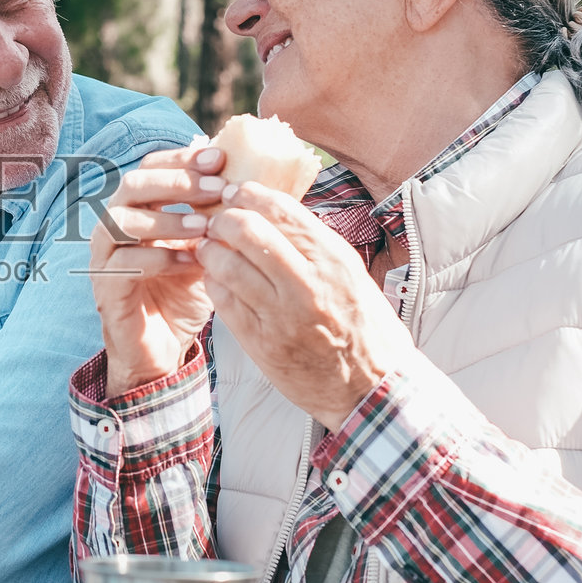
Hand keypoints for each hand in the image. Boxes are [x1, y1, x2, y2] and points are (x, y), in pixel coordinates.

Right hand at [90, 145, 225, 395]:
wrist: (161, 349)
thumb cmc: (181, 294)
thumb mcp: (205, 249)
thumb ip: (215, 217)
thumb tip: (250, 180)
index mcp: (137, 211)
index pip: (149, 168)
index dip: (182, 158)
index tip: (219, 157)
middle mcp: (114, 227)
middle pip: (132, 185)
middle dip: (176, 182)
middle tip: (216, 188)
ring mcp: (105, 257)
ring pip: (121, 220)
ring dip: (166, 219)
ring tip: (204, 226)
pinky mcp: (105, 288)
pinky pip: (124, 264)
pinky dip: (160, 258)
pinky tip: (192, 263)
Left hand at [197, 182, 417, 429]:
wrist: (371, 389)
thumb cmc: (364, 328)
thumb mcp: (351, 274)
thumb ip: (314, 244)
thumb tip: (274, 210)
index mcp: (333, 260)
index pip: (279, 209)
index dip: (248, 194)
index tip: (236, 192)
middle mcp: (306, 284)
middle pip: (245, 230)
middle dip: (223, 218)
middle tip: (216, 221)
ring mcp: (281, 316)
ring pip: (225, 264)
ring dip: (210, 250)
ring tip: (210, 248)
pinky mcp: (261, 343)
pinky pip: (223, 300)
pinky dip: (214, 282)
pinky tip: (218, 279)